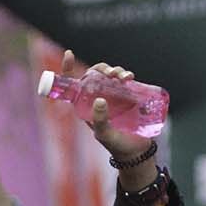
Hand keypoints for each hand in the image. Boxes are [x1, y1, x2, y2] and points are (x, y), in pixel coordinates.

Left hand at [65, 49, 158, 191]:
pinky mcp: (127, 95)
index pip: (73, 85)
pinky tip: (130, 77)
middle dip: (101, 68)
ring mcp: (113, 96)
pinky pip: (124, 80)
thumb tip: (99, 100)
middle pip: (94, 75)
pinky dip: (126, 74)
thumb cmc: (117, 145)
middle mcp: (97, 99)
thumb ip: (100, 121)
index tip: (69, 54)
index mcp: (84, 107)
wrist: (137, 151)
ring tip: (124, 77)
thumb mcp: (104, 135)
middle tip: (110, 73)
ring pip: (110, 75)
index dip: (68, 69)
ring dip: (116, 70)